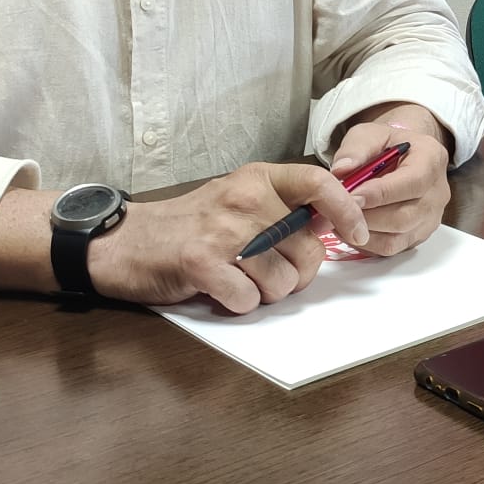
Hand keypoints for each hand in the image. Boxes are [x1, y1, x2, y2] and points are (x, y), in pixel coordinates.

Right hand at [89, 163, 366, 313]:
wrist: (126, 241)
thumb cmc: (191, 225)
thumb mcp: (239, 199)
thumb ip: (284, 206)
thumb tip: (332, 222)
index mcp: (259, 178)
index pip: (320, 184)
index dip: (347, 212)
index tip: (358, 235)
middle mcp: (244, 198)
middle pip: (307, 249)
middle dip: (297, 274)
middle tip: (268, 274)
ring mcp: (223, 230)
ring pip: (282, 281)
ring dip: (267, 293)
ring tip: (239, 280)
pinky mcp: (201, 263)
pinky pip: (248, 299)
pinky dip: (239, 305)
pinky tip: (220, 290)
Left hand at [330, 113, 451, 256]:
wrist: (402, 158)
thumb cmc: (387, 145)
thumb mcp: (370, 134)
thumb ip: (356, 148)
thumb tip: (341, 170)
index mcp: (432, 159)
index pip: (412, 182)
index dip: (381, 193)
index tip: (352, 196)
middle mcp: (438, 192)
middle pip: (405, 216)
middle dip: (368, 216)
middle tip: (339, 211)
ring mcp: (431, 218)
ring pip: (397, 237)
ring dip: (364, 232)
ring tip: (340, 220)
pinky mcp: (418, 235)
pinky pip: (392, 248)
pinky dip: (367, 242)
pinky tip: (351, 228)